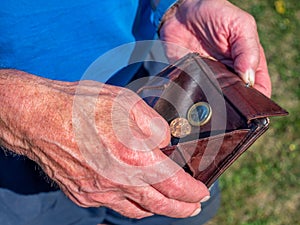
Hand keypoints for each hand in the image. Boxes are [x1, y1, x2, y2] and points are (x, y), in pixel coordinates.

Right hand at [0, 71, 209, 218]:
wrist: (39, 118)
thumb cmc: (81, 106)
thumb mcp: (126, 102)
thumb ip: (153, 125)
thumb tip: (165, 141)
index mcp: (133, 158)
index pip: (174, 185)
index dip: (192, 192)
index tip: (202, 193)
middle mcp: (117, 182)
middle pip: (158, 205)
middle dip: (181, 209)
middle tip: (193, 208)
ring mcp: (98, 192)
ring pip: (136, 211)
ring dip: (156, 208)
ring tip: (166, 202)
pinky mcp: (82, 194)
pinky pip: (113, 205)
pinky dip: (130, 204)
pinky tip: (133, 195)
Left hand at [159, 0, 270, 96]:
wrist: (182, 13)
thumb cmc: (215, 14)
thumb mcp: (240, 25)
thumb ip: (248, 50)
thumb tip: (249, 79)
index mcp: (247, 64)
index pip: (258, 88)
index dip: (258, 100)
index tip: (251, 107)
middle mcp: (229, 75)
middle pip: (237, 99)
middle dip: (234, 106)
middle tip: (228, 106)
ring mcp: (209, 79)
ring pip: (215, 101)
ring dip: (214, 103)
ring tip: (210, 102)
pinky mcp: (190, 79)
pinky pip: (193, 93)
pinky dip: (193, 97)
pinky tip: (193, 97)